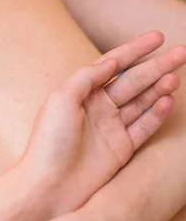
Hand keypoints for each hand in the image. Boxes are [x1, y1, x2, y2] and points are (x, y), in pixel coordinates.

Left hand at [22, 31, 185, 215]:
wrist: (50, 184)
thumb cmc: (49, 140)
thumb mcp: (62, 99)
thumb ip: (87, 77)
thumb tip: (111, 60)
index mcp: (81, 92)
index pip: (112, 64)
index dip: (134, 49)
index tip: (158, 36)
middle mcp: (97, 107)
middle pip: (133, 80)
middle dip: (156, 65)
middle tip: (182, 52)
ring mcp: (111, 127)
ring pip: (141, 101)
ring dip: (159, 87)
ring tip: (176, 74)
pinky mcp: (121, 148)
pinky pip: (144, 126)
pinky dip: (157, 113)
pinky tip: (169, 100)